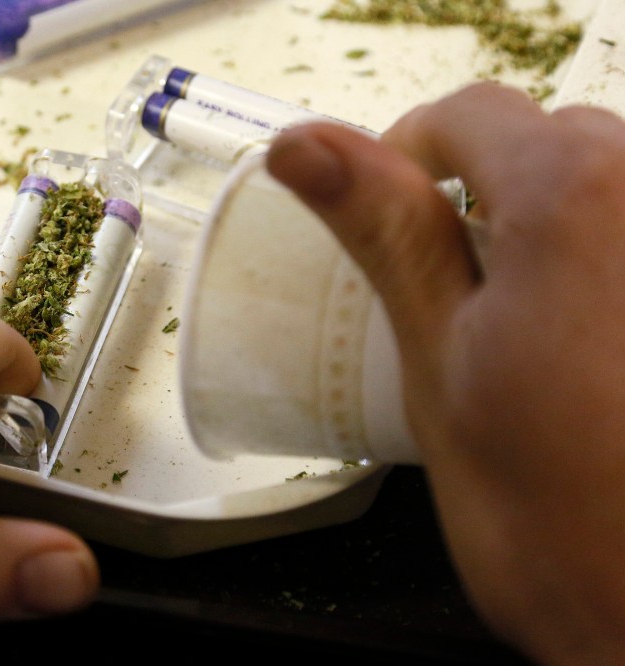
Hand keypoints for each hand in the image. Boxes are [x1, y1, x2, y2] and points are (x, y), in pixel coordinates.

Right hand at [266, 82, 624, 664]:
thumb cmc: (556, 520)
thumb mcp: (437, 361)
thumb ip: (384, 233)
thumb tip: (307, 148)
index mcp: (578, 197)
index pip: (467, 117)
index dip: (401, 160)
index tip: (378, 222)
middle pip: (541, 143)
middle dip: (475, 195)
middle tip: (434, 290)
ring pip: (598, 186)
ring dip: (538, 228)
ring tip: (504, 324)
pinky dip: (590, 259)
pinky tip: (574, 340)